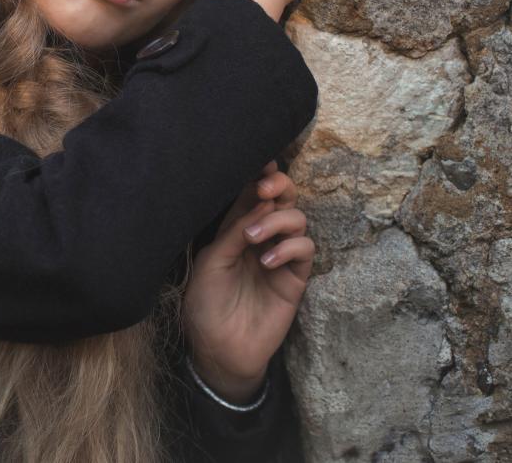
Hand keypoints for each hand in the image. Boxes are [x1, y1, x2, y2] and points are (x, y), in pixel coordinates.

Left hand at [180, 159, 314, 401]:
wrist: (219, 349)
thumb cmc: (206, 304)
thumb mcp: (211, 262)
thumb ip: (234, 232)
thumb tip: (261, 202)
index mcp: (235, 229)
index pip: (252, 193)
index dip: (259, 175)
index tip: (261, 162)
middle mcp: (261, 237)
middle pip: (283, 199)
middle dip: (279, 186)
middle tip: (265, 188)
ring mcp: (280, 257)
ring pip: (297, 221)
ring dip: (278, 221)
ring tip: (253, 238)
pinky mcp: (295, 279)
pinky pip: (305, 252)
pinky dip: (290, 249)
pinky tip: (268, 262)